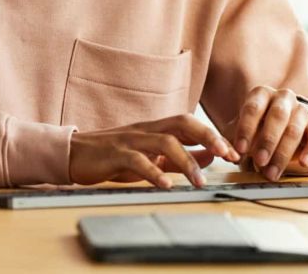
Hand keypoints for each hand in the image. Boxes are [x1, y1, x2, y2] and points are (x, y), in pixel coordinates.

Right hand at [69, 114, 240, 188]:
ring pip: (165, 142)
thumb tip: (210, 157)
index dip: (213, 135)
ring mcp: (131, 140)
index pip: (190, 124)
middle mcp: (146, 129)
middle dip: (208, 137)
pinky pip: (138, 161)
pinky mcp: (115, 154)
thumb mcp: (150, 155)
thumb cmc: (113, 156)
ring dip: (186, 161)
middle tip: (227, 154)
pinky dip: (154, 173)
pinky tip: (166, 185)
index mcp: (155, 128)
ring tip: (199, 182)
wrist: (74, 154)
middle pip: (183, 123)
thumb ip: (178, 156)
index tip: (233, 152)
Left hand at [231, 86, 307, 180]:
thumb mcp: (242, 132)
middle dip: (268, 140)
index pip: (253, 108)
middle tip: (259, 160)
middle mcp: (283, 98)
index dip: (246, 129)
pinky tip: (304, 163)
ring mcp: (301, 112)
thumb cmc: (256, 129)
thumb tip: (229, 155)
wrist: (283, 130)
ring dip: (282, 153)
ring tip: (271, 173)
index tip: (240, 149)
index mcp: (261, 94)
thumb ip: (232, 143)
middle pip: (277, 116)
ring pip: (295, 130)